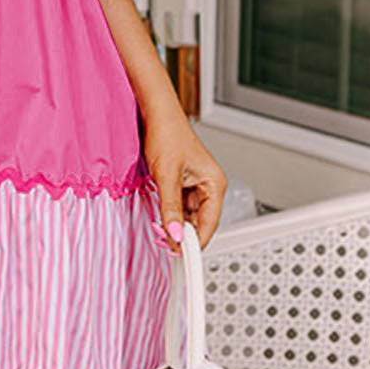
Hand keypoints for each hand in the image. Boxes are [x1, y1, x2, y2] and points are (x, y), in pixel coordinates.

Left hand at [142, 108, 227, 253]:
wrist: (154, 114)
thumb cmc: (167, 134)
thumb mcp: (166, 176)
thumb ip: (170, 208)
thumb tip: (174, 234)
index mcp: (214, 184)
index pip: (209, 224)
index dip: (195, 242)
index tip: (181, 255)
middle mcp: (208, 186)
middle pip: (199, 222)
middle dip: (182, 234)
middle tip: (164, 242)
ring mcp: (195, 185)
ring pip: (187, 217)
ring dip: (173, 225)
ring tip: (158, 230)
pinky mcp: (182, 184)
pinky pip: (178, 207)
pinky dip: (168, 215)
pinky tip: (158, 218)